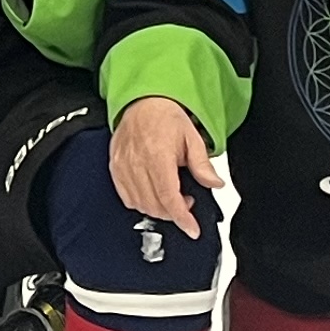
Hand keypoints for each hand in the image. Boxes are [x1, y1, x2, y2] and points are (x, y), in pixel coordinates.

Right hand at [108, 95, 216, 235]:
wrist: (142, 102)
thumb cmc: (165, 116)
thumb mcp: (192, 137)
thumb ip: (202, 165)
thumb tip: (214, 184)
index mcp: (157, 155)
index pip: (168, 197)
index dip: (181, 218)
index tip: (192, 229)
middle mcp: (137, 163)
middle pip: (155, 205)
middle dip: (174, 212)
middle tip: (187, 201)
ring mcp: (123, 167)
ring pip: (140, 204)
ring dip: (158, 208)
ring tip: (171, 194)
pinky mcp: (115, 168)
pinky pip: (127, 197)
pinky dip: (142, 202)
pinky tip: (153, 193)